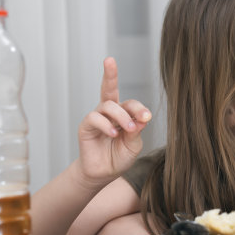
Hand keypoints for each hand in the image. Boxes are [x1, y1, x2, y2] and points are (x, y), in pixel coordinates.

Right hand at [76, 57, 151, 185]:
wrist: (104, 173)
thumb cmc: (119, 157)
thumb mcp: (133, 145)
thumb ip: (136, 131)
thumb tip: (141, 118)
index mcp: (123, 114)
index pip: (131, 104)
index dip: (140, 108)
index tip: (147, 117)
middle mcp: (109, 112)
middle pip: (108, 87)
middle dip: (109, 72)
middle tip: (110, 60)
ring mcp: (97, 117)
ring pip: (107, 105)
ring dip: (121, 116)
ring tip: (128, 129)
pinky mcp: (86, 126)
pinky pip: (94, 117)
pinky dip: (106, 124)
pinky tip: (113, 134)